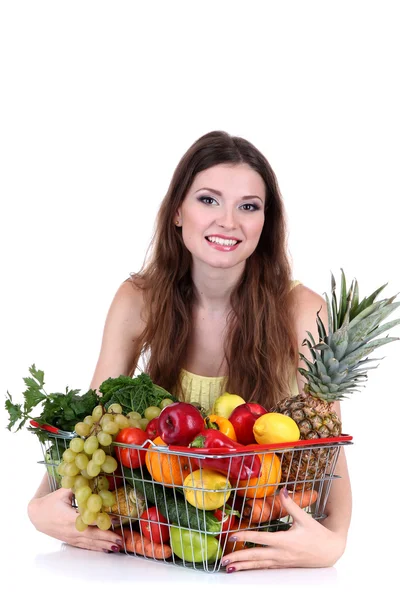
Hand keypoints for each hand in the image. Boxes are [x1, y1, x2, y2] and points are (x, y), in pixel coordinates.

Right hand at [28, 487, 123, 552]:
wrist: (37, 516)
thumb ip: (77, 487)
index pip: (89, 520)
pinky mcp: (71, 541)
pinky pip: (85, 546)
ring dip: (104, 545)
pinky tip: (106, 549)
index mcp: (69, 517)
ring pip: (90, 543)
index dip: (103, 521)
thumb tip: (92, 477)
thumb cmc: (50, 502)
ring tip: (118, 546)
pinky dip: (96, 548)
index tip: (116, 520)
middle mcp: (71, 530)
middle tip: (122, 539)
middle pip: (92, 535)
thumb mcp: (62, 492)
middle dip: (107, 538)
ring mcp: (71, 537)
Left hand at [221, 488, 345, 571]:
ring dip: (243, 566)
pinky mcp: (283, 565)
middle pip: (256, 556)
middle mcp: (281, 553)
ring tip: (229, 567)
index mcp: (285, 540)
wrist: (330, 551)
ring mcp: (281, 562)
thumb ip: (291, 504)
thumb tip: (283, 490)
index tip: (232, 536)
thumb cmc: (317, 534)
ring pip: (259, 565)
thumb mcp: (305, 518)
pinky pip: (265, 568)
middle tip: (223, 559)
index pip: (260, 538)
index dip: (245, 537)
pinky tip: (244, 569)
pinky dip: (253, 568)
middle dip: (238, 557)